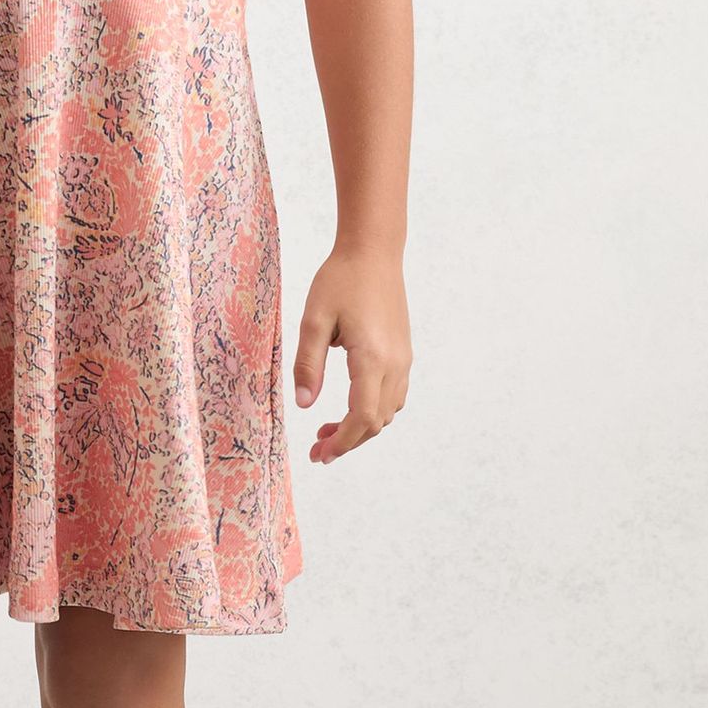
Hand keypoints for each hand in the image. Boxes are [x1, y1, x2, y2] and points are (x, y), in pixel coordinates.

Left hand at [292, 244, 409, 463]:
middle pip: (376, 422)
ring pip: (387, 412)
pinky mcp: (403, 353)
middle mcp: (395, 364)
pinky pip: (394, 396)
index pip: (362, 418)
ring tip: (326, 431)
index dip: (341, 442)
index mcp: (372, 359)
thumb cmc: (340, 281)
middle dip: (348, 442)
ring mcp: (403, 360)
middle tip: (316, 450)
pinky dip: (373, 411)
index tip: (319, 454)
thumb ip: (308, 364)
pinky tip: (349, 406)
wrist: (374, 252)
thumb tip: (305, 404)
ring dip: (361, 428)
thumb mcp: (314, 320)